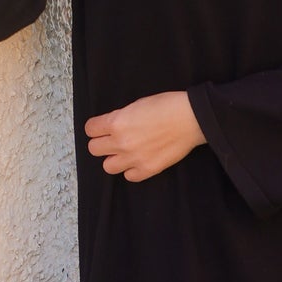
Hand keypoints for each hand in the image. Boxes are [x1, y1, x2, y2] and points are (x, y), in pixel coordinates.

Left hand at [84, 92, 206, 181]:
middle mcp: (121, 142)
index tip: (101, 128)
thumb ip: (120, 118)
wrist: (191, 118)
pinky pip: (129, 176)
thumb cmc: (167, 106)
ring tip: (125, 152)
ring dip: (114, 159)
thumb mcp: (136, 105)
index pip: (90, 129)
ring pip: (108, 166)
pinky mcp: (148, 169)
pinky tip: (139, 160)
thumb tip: (112, 127)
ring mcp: (134, 158)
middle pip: (94, 149)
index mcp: (116, 122)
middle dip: (102, 143)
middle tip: (112, 140)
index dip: (96, 127)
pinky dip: (132, 169)